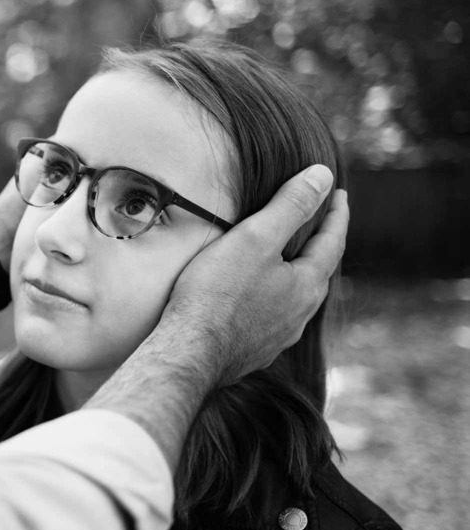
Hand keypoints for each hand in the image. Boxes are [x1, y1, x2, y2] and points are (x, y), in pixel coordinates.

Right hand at [163, 164, 347, 384]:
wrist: (189, 352)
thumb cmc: (217, 293)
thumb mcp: (255, 238)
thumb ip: (290, 207)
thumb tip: (324, 176)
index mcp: (307, 286)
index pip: (332, 242)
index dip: (336, 215)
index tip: (340, 195)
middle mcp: (299, 315)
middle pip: (318, 273)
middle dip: (320, 247)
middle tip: (318, 226)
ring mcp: (277, 338)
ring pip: (296, 300)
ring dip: (297, 277)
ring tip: (289, 263)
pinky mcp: (253, 352)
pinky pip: (272, 320)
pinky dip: (273, 301)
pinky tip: (258, 303)